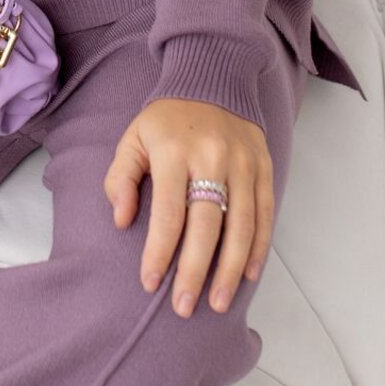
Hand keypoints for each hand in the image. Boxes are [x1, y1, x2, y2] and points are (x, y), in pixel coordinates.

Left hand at [103, 97, 273, 318]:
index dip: (159, 252)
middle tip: (184, 306)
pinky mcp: (264, 167)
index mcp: (174, 151)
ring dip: (229, 269)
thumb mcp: (133, 137)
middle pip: (207, 226)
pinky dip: (257, 247)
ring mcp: (243, 163)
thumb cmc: (166, 119)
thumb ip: (120, 178)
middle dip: (195, 271)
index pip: (168, 213)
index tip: (150, 282)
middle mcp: (212, 157)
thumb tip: (122, 221)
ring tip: (217, 302)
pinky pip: (264, 214)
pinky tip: (247, 274)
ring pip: (240, 226)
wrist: (213, 79)